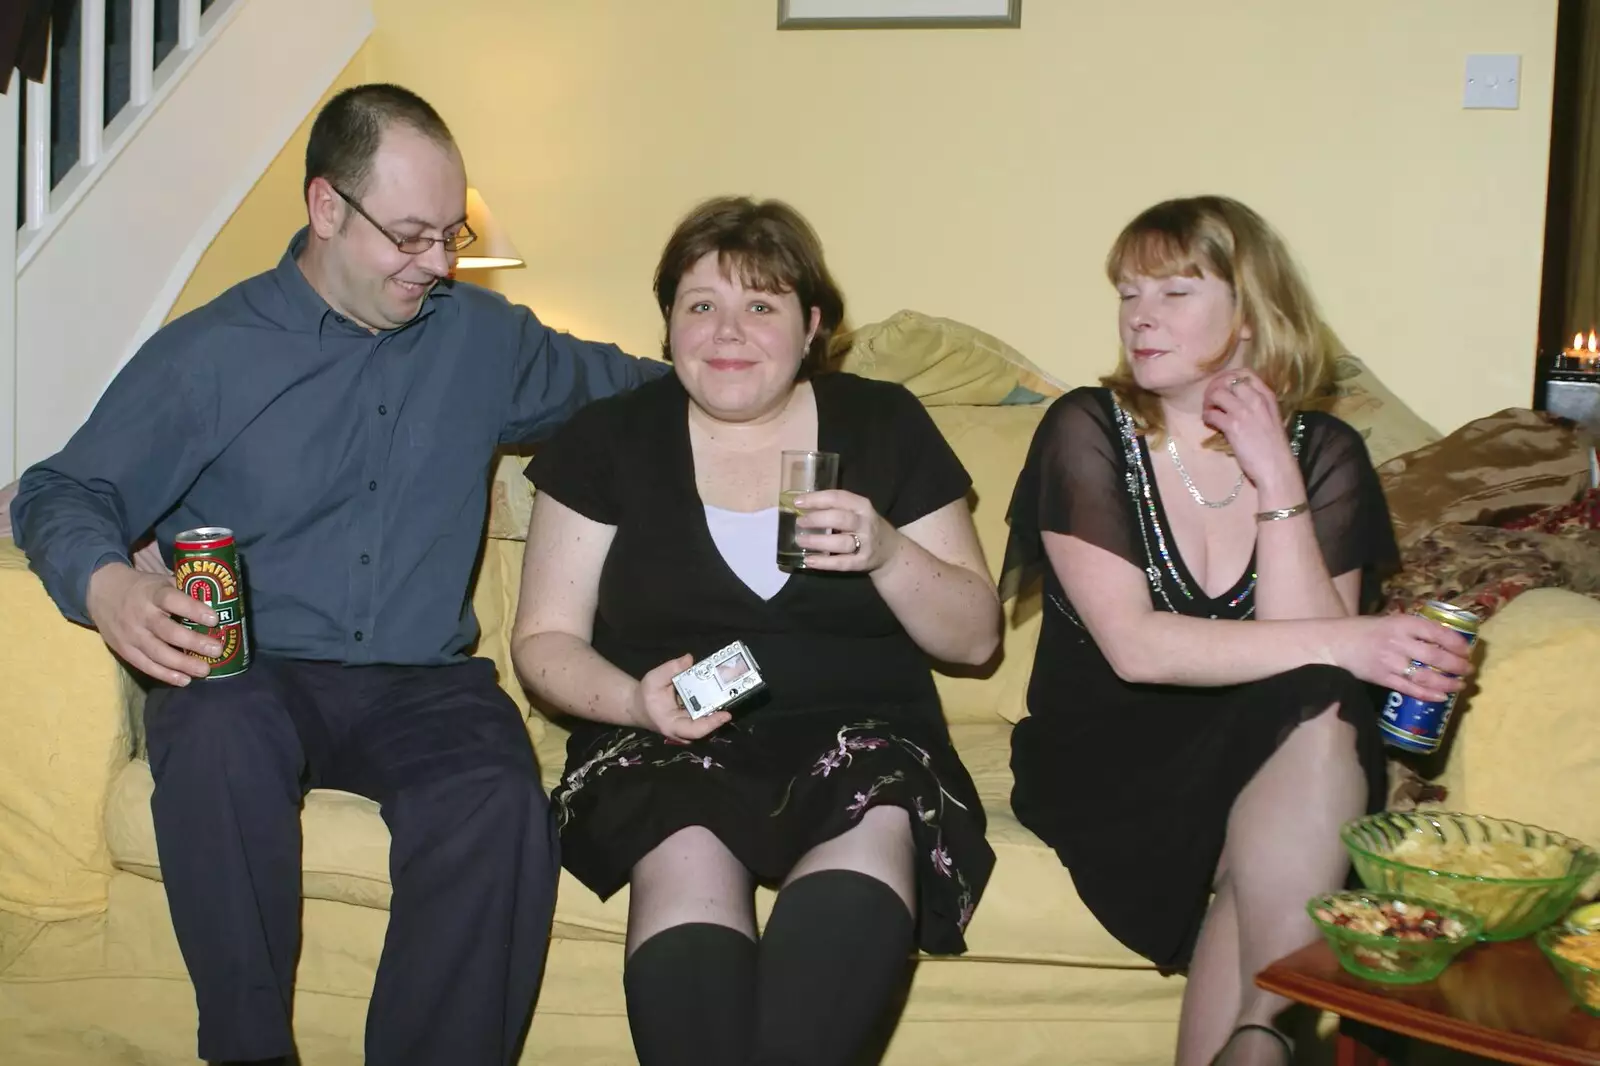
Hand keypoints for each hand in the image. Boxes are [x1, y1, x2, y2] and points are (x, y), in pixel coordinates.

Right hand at [84, 561, 220, 685]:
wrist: (100, 592)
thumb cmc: (142, 588)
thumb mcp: (160, 580)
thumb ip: (184, 590)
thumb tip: (219, 601)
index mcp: (152, 593)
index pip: (172, 600)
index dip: (193, 610)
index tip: (214, 619)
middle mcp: (140, 615)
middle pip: (167, 632)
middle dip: (194, 642)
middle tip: (216, 650)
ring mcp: (130, 635)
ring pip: (157, 653)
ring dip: (182, 664)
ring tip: (205, 670)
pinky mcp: (124, 650)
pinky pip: (145, 665)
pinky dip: (165, 675)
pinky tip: (184, 680)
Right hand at [628, 654, 731, 739]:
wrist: (641, 706)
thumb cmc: (647, 695)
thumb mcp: (654, 679)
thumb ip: (670, 669)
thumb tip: (688, 659)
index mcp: (672, 725)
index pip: (695, 730)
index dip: (711, 724)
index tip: (726, 714)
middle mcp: (684, 730)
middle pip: (707, 726)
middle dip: (721, 713)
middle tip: (735, 695)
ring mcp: (691, 726)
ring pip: (709, 720)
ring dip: (720, 707)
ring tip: (734, 690)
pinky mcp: (695, 719)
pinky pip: (707, 713)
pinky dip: (716, 703)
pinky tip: (725, 689)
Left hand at [791, 489, 903, 571]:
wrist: (890, 551)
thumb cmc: (865, 527)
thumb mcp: (857, 511)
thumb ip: (835, 508)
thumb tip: (803, 505)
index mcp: (862, 506)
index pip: (838, 498)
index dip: (816, 499)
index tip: (797, 502)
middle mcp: (865, 523)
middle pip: (840, 519)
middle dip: (817, 519)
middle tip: (799, 522)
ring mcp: (866, 544)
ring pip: (841, 542)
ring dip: (818, 541)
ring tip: (800, 540)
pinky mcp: (862, 562)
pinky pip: (841, 563)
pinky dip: (824, 562)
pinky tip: (809, 560)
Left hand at [1201, 369, 1303, 503]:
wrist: (1277, 467)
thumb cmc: (1274, 447)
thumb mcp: (1271, 418)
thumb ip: (1257, 406)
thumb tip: (1236, 401)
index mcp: (1268, 397)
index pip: (1246, 373)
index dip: (1229, 376)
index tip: (1221, 385)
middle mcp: (1256, 400)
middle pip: (1228, 380)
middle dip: (1215, 387)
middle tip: (1210, 399)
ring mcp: (1244, 412)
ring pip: (1217, 394)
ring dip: (1208, 401)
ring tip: (1208, 411)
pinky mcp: (1233, 426)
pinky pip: (1212, 414)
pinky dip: (1206, 416)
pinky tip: (1209, 423)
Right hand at [1330, 614, 1475, 701]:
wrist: (1335, 643)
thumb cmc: (1365, 630)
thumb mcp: (1390, 621)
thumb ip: (1414, 629)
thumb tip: (1445, 639)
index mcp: (1402, 623)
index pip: (1436, 632)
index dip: (1456, 643)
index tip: (1468, 650)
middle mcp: (1398, 642)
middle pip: (1435, 656)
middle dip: (1457, 665)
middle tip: (1469, 670)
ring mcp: (1390, 662)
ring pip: (1425, 676)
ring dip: (1447, 683)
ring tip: (1460, 685)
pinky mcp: (1383, 678)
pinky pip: (1410, 689)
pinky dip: (1428, 694)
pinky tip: (1441, 697)